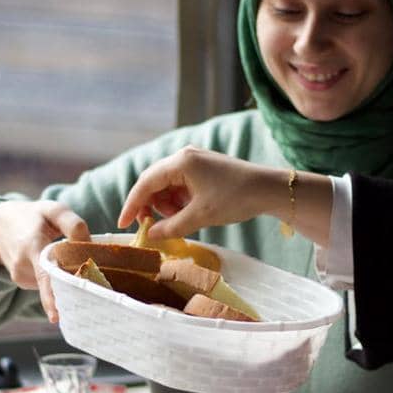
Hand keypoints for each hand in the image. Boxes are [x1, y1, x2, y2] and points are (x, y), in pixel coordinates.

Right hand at [0, 200, 89, 322]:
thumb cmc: (32, 217)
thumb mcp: (53, 209)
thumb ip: (73, 224)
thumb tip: (89, 246)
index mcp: (31, 245)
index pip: (43, 275)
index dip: (50, 296)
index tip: (56, 316)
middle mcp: (22, 265)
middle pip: (52, 285)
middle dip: (71, 290)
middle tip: (91, 289)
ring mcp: (20, 277)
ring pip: (51, 285)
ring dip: (65, 279)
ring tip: (70, 263)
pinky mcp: (22, 283)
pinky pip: (45, 285)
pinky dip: (56, 279)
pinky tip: (57, 267)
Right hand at [118, 147, 277, 237]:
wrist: (269, 189)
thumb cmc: (236, 198)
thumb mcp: (201, 216)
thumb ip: (171, 226)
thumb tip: (150, 235)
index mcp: (181, 162)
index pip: (146, 182)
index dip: (132, 204)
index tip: (123, 223)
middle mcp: (184, 156)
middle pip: (153, 182)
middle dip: (150, 205)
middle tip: (150, 226)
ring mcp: (194, 161)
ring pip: (167, 185)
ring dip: (166, 205)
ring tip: (178, 220)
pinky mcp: (203, 169)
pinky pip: (180, 185)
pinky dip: (178, 201)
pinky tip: (187, 213)